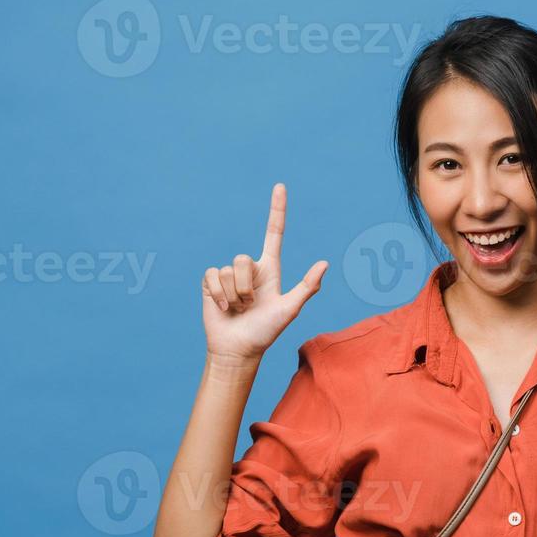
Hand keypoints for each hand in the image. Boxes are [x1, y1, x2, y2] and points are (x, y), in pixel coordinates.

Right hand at [202, 183, 328, 363]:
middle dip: (245, 287)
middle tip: (249, 306)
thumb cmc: (265, 332)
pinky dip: (217, 295)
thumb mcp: (288, 310)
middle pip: (243, 259)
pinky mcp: (211, 283)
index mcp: (270, 269)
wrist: (238, 350)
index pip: (274, 233)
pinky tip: (222, 308)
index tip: (280, 186)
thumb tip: (325, 263)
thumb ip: (307, 287)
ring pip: (228, 271)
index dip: (277, 209)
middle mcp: (249, 269)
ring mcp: (229, 275)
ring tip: (237, 310)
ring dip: (232, 296)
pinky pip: (212, 276)